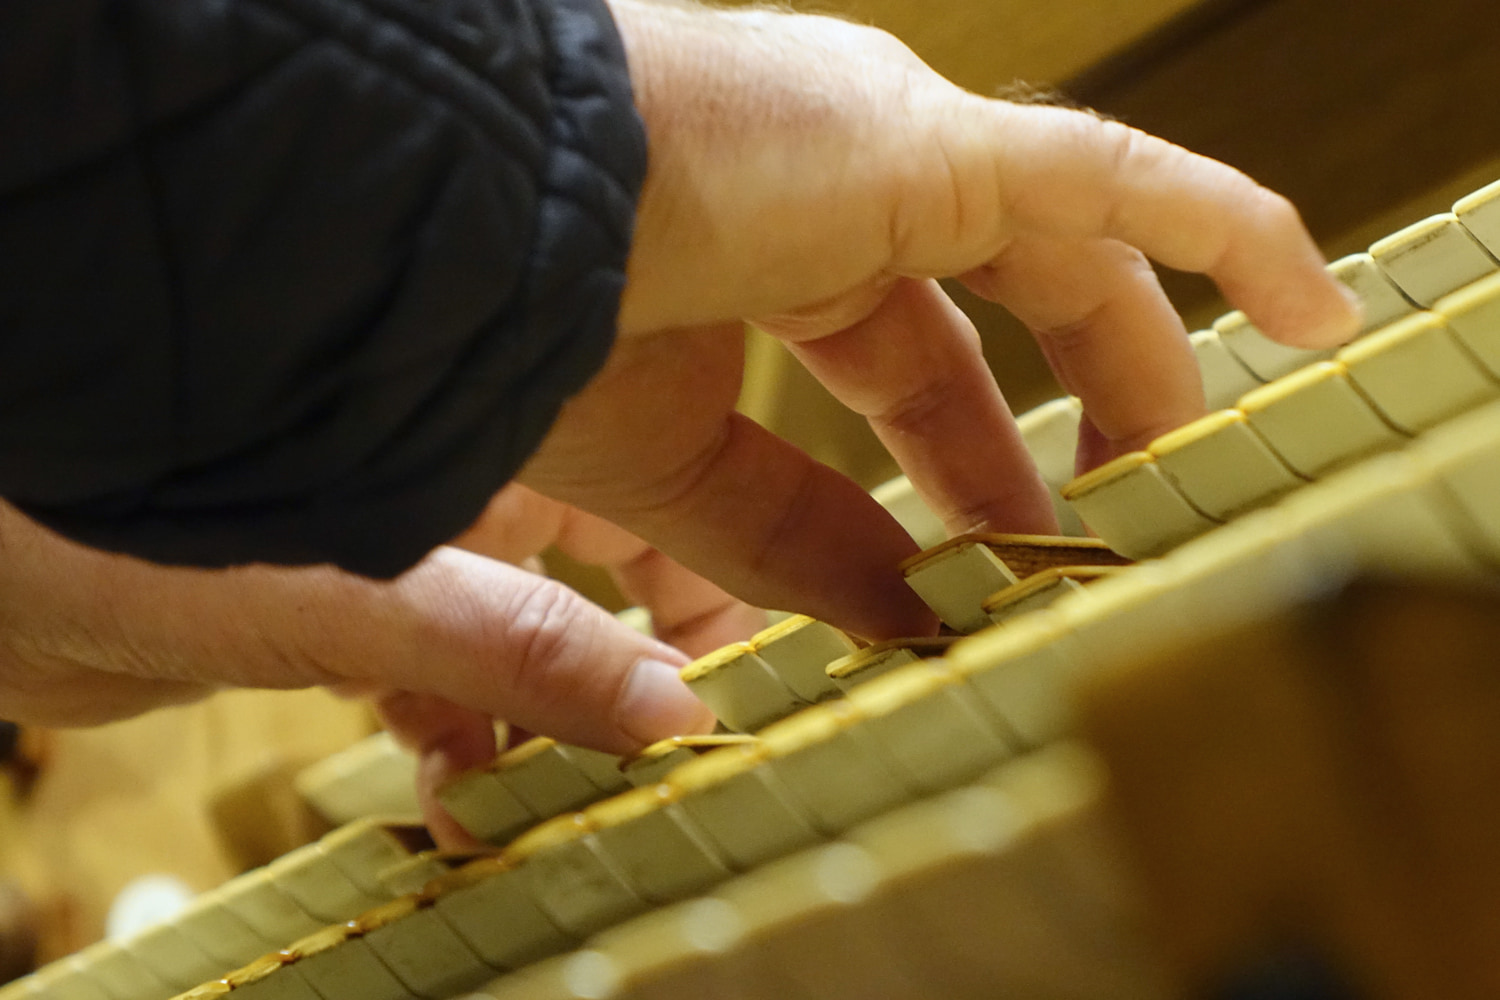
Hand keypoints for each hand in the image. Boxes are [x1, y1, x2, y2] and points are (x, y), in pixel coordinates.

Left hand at [0, 493, 746, 839]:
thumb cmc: (116, 518)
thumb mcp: (344, 589)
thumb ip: (509, 647)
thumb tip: (672, 716)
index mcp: (507, 424)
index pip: (679, 510)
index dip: (739, 601)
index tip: (775, 688)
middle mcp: (479, 473)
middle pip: (624, 585)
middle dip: (656, 678)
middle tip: (684, 767)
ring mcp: (419, 542)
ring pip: (539, 644)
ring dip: (558, 730)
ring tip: (565, 807)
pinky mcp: (355, 608)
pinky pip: (452, 684)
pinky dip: (468, 745)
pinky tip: (457, 804)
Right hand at [521, 0, 1360, 640]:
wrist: (417, 232)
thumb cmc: (492, 340)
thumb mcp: (665, 469)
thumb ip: (785, 538)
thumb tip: (894, 623)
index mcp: (759, 254)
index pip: (900, 365)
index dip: (966, 470)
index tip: (1006, 572)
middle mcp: (830, 187)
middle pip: (1000, 300)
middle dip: (1060, 414)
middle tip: (1112, 524)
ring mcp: (876, 149)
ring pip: (1070, 237)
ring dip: (1146, 342)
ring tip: (1205, 446)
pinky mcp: (914, 136)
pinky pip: (1109, 175)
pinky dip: (1224, 223)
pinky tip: (1311, 298)